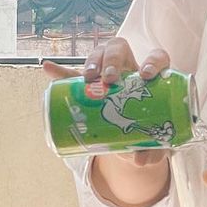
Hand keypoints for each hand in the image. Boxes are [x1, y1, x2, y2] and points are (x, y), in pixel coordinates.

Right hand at [42, 40, 171, 168]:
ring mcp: (105, 74)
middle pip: (120, 48)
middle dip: (114, 59)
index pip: (156, 58)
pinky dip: (60, 72)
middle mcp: (128, 69)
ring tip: (89, 78)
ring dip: (93, 61)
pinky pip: (71, 75)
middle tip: (110, 79)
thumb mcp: (153, 142)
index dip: (153, 61)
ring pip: (99, 53)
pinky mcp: (86, 86)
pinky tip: (49, 68)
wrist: (130, 141)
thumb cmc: (148, 135)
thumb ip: (153, 151)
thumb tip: (141, 158)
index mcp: (150, 79)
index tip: (146, 75)